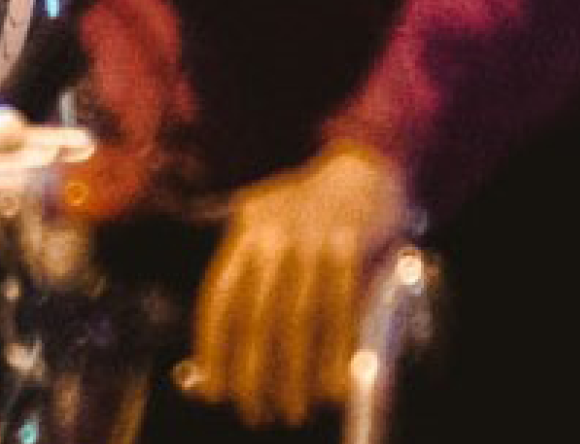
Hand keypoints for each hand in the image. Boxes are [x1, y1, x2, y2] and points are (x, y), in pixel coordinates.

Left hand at [185, 141, 413, 427]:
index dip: (214, 348)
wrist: (365, 166)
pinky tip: (331, 386)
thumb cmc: (307, 209)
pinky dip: (335, 352)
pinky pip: (340, 310)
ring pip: (298, 318)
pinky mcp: (351, 246)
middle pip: (257, 315)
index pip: (221, 297)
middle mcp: (276, 234)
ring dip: (294, 373)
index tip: (214, 391)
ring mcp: (315, 239)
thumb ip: (243, 274)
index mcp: (247, 229)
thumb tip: (215, 346)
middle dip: (253, 372)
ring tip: (292, 411)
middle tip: (255, 414)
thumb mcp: (263, 221)